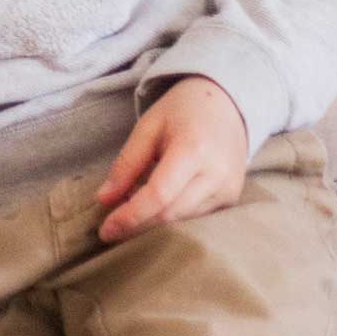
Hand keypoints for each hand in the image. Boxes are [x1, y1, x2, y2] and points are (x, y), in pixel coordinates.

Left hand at [97, 77, 248, 242]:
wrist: (227, 105)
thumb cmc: (183, 111)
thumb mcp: (148, 126)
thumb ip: (127, 163)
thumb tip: (104, 200)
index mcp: (194, 149)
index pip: (159, 195)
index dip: (131, 215)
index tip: (106, 229)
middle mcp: (217, 174)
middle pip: (171, 214)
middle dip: (137, 226)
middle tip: (110, 230)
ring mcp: (228, 189)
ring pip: (183, 222)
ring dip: (154, 225)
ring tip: (130, 216)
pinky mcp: (232, 199)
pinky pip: (196, 219)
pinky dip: (173, 219)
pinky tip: (156, 211)